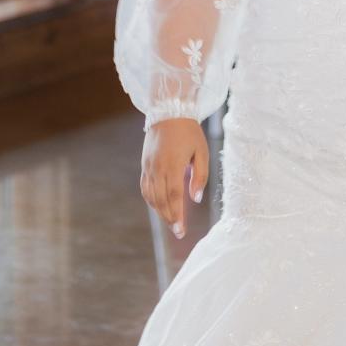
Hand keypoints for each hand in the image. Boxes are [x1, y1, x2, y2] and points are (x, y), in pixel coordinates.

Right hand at [140, 119, 208, 239]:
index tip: (181, 230)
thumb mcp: (201, 152)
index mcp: (173, 165)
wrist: (169, 113)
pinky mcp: (144, 165)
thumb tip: (195, 199)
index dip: (177, 215)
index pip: (174, 196)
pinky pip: (145, 188)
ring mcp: (148, 167)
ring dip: (161, 212)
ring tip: (171, 222)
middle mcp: (157, 168)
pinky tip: (160, 207)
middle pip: (161, 200)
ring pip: (151, 196)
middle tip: (178, 232)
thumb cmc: (189, 133)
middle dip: (170, 218)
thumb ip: (200, 176)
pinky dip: (152, 200)